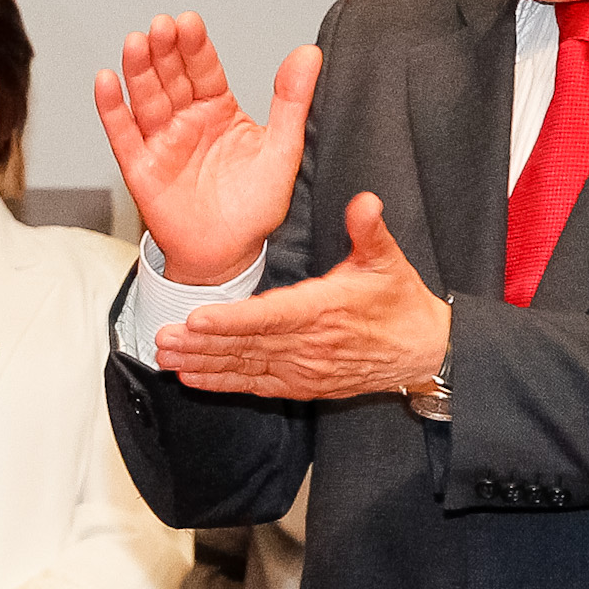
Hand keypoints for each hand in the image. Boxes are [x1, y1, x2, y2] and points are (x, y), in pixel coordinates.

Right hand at [93, 14, 318, 284]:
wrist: (229, 254)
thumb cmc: (254, 207)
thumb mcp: (283, 150)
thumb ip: (292, 101)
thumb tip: (308, 54)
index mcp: (218, 110)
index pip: (204, 69)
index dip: (195, 46)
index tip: (189, 22)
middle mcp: (186, 120)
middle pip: (170, 77)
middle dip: (164, 50)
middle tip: (162, 26)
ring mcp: (161, 141)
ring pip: (145, 98)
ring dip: (138, 70)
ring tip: (136, 43)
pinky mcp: (140, 167)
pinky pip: (122, 134)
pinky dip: (111, 108)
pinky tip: (106, 82)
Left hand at [153, 192, 451, 399]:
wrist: (426, 352)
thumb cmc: (400, 303)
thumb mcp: (388, 260)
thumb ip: (369, 230)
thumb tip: (365, 202)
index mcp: (324, 310)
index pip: (270, 317)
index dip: (232, 320)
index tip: (197, 319)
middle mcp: (310, 344)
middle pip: (247, 345)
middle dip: (201, 343)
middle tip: (162, 338)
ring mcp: (306, 369)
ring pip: (246, 367)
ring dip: (204, 363)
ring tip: (166, 356)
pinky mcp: (305, 385)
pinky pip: (257, 386)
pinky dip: (224, 383)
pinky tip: (193, 378)